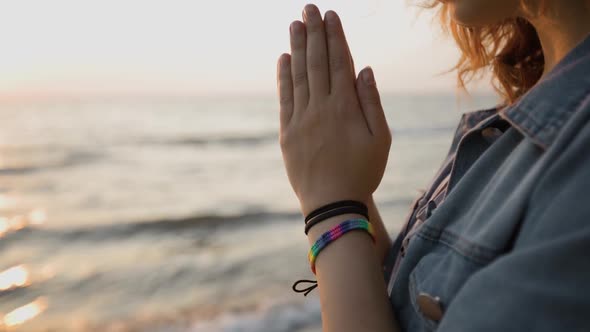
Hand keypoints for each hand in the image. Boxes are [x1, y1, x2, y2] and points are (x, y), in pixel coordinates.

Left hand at [276, 4, 391, 216]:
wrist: (332, 204)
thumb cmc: (363, 173)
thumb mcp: (381, 140)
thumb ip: (371, 102)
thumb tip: (364, 69)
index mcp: (346, 108)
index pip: (339, 62)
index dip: (335, 37)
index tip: (331, 16)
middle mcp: (321, 108)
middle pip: (316, 62)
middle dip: (314, 32)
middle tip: (309, 8)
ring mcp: (301, 119)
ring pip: (298, 75)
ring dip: (297, 47)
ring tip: (295, 24)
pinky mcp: (287, 132)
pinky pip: (284, 98)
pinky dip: (283, 76)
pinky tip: (284, 58)